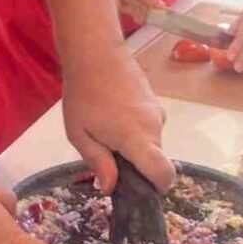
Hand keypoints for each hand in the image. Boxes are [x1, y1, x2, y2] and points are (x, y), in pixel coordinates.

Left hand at [61, 48, 174, 194]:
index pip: (163, 172)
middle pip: (155, 157)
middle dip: (137, 163)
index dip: (159, 187)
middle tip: (109, 156)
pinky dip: (136, 127)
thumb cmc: (82, 95)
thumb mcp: (80, 134)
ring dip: (135, 143)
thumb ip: (98, 162)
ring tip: (106, 129)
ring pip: (152, 139)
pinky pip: (149, 123)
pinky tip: (114, 115)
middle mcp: (154, 125)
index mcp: (137, 138)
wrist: (94, 53)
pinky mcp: (154, 99)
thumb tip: (111, 187)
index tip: (144, 190)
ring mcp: (157, 110)